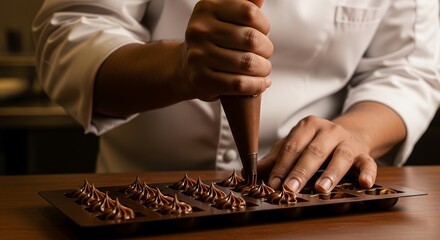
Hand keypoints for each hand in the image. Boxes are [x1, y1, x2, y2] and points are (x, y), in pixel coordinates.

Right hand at [180, 0, 272, 100]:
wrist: (187, 68)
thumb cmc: (214, 40)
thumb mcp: (224, 17)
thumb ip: (243, 4)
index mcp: (206, 8)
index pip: (249, 13)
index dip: (264, 25)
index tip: (263, 33)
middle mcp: (199, 30)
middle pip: (250, 39)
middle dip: (266, 48)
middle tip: (265, 54)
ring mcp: (198, 56)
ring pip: (247, 63)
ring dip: (264, 68)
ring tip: (264, 69)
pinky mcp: (201, 79)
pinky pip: (239, 83)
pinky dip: (256, 85)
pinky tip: (261, 83)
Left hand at [257, 115, 376, 192]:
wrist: (349, 134)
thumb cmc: (315, 143)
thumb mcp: (294, 146)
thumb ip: (274, 159)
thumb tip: (248, 172)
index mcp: (308, 126)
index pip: (292, 146)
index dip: (281, 166)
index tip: (273, 184)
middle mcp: (329, 130)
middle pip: (314, 151)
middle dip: (301, 171)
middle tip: (290, 188)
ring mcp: (348, 141)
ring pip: (340, 157)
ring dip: (330, 174)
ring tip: (320, 189)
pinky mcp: (364, 153)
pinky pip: (368, 162)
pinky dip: (368, 173)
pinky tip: (365, 183)